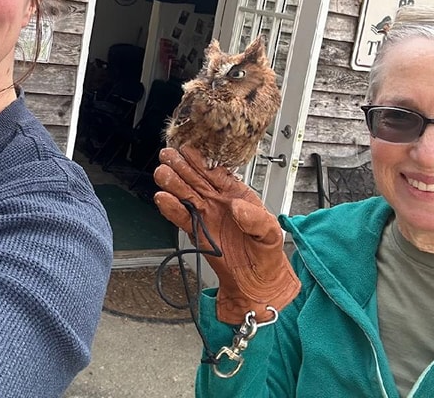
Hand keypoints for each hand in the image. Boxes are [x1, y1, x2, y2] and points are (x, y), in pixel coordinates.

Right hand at [153, 146, 300, 324]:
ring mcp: (205, 215)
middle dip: (181, 167)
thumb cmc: (267, 255)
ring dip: (172, 183)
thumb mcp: (271, 234)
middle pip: (196, 180)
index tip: (190, 151)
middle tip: (168, 155)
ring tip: (162, 174)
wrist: (256, 282)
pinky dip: (171, 208)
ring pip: (185, 195)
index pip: (217, 173)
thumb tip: (237, 205)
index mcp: (237, 194)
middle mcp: (218, 201)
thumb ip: (257, 219)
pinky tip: (162, 198)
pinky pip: (181, 217)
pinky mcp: (196, 231)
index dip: (203, 162)